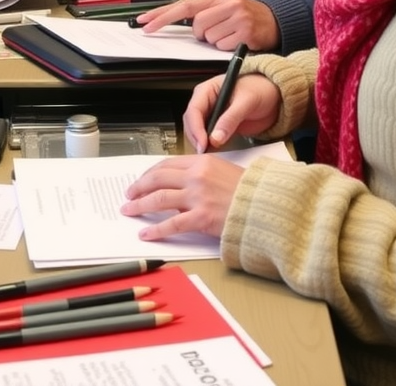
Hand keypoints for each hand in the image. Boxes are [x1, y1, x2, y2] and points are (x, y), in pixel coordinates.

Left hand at [119, 154, 242, 239]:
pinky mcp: (201, 217)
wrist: (266, 204)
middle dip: (139, 187)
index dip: (150, 173)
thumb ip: (200, 174)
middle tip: (129, 194)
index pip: (167, 164)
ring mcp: (198, 196)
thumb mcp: (222, 171)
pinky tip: (145, 233)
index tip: (142, 180)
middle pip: (158, 178)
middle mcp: (196, 176)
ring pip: (159, 198)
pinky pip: (172, 224)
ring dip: (140, 205)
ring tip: (129, 210)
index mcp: (201, 162)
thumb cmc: (248, 190)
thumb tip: (180, 186)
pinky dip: (156, 229)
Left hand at [132, 0, 280, 51]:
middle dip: (201, 33)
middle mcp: (229, 3)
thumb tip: (181, 19)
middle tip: (216, 31)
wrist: (279, 21)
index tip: (144, 22)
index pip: (185, 5)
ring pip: (208, 37)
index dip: (161, 15)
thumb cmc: (248, 16)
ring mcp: (238, 18)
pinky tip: (237, 40)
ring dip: (214, 41)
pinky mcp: (246, 33)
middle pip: (197, 24)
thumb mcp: (228, 6)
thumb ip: (206, 10)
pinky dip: (226, 48)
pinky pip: (222, 46)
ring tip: (230, 34)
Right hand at [183, 72, 281, 152]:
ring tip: (209, 154)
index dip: (195, 128)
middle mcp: (206, 103)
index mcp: (207, 90)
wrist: (275, 97)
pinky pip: (210, 138)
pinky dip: (210, 146)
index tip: (202, 143)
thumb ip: (231, 119)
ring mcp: (212, 115)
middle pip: (192, 122)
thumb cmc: (260, 89)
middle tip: (205, 153)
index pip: (194, 110)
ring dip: (202, 143)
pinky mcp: (219, 126)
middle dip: (196, 138)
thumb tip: (215, 138)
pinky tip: (215, 153)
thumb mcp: (246, 101)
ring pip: (198, 132)